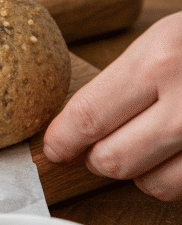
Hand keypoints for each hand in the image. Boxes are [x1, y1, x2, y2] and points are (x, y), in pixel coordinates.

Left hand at [43, 12, 181, 200]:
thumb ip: (123, 80)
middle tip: (102, 144)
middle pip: (112, 160)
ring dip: (141, 172)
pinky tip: (177, 153)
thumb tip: (76, 124)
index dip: (63, 140)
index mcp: (158, 62)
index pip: (88, 117)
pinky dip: (175, 178)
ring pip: (151, 185)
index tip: (55, 147)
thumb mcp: (163, 39)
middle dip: (99, 157)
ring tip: (149, 144)